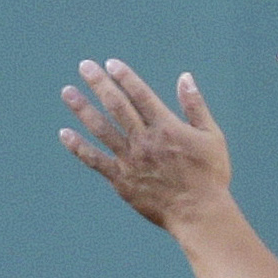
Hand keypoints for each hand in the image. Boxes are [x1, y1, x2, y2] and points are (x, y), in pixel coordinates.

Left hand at [59, 59, 234, 230]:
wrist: (199, 213)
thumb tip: (185, 77)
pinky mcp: (121, 179)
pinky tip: (65, 134)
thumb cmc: (210, 175)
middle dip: (99, 84)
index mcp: (167, 127)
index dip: (125, 77)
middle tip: (84, 66)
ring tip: (68, 92)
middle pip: (117, 106)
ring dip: (83, 108)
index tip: (110, 63)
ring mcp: (130, 160)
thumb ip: (196, 106)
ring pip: (101, 128)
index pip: (141, 95)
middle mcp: (144, 140)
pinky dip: (79, 147)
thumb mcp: (212, 137)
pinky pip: (95, 160)